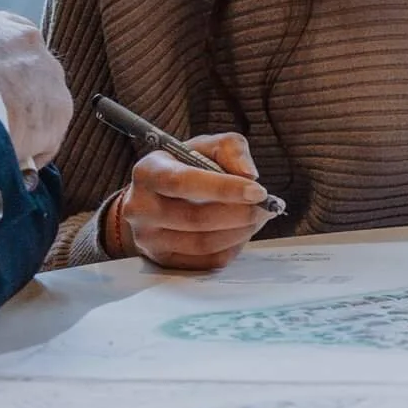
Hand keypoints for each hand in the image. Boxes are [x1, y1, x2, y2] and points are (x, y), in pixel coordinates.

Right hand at [114, 133, 273, 269]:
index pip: (184, 183)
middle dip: (240, 213)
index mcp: (148, 172)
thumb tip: (249, 174)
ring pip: (203, 243)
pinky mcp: (163, 260)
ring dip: (240, 231)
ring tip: (258, 217)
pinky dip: (232, 247)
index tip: (258, 191)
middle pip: (196, 218)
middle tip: (266, 206)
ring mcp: (148, 238)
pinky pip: (206, 261)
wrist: (156, 197)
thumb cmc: (186, 167)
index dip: (224, 189)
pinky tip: (242, 231)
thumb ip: (231, 149)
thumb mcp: (206, 146)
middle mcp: (141, 207)